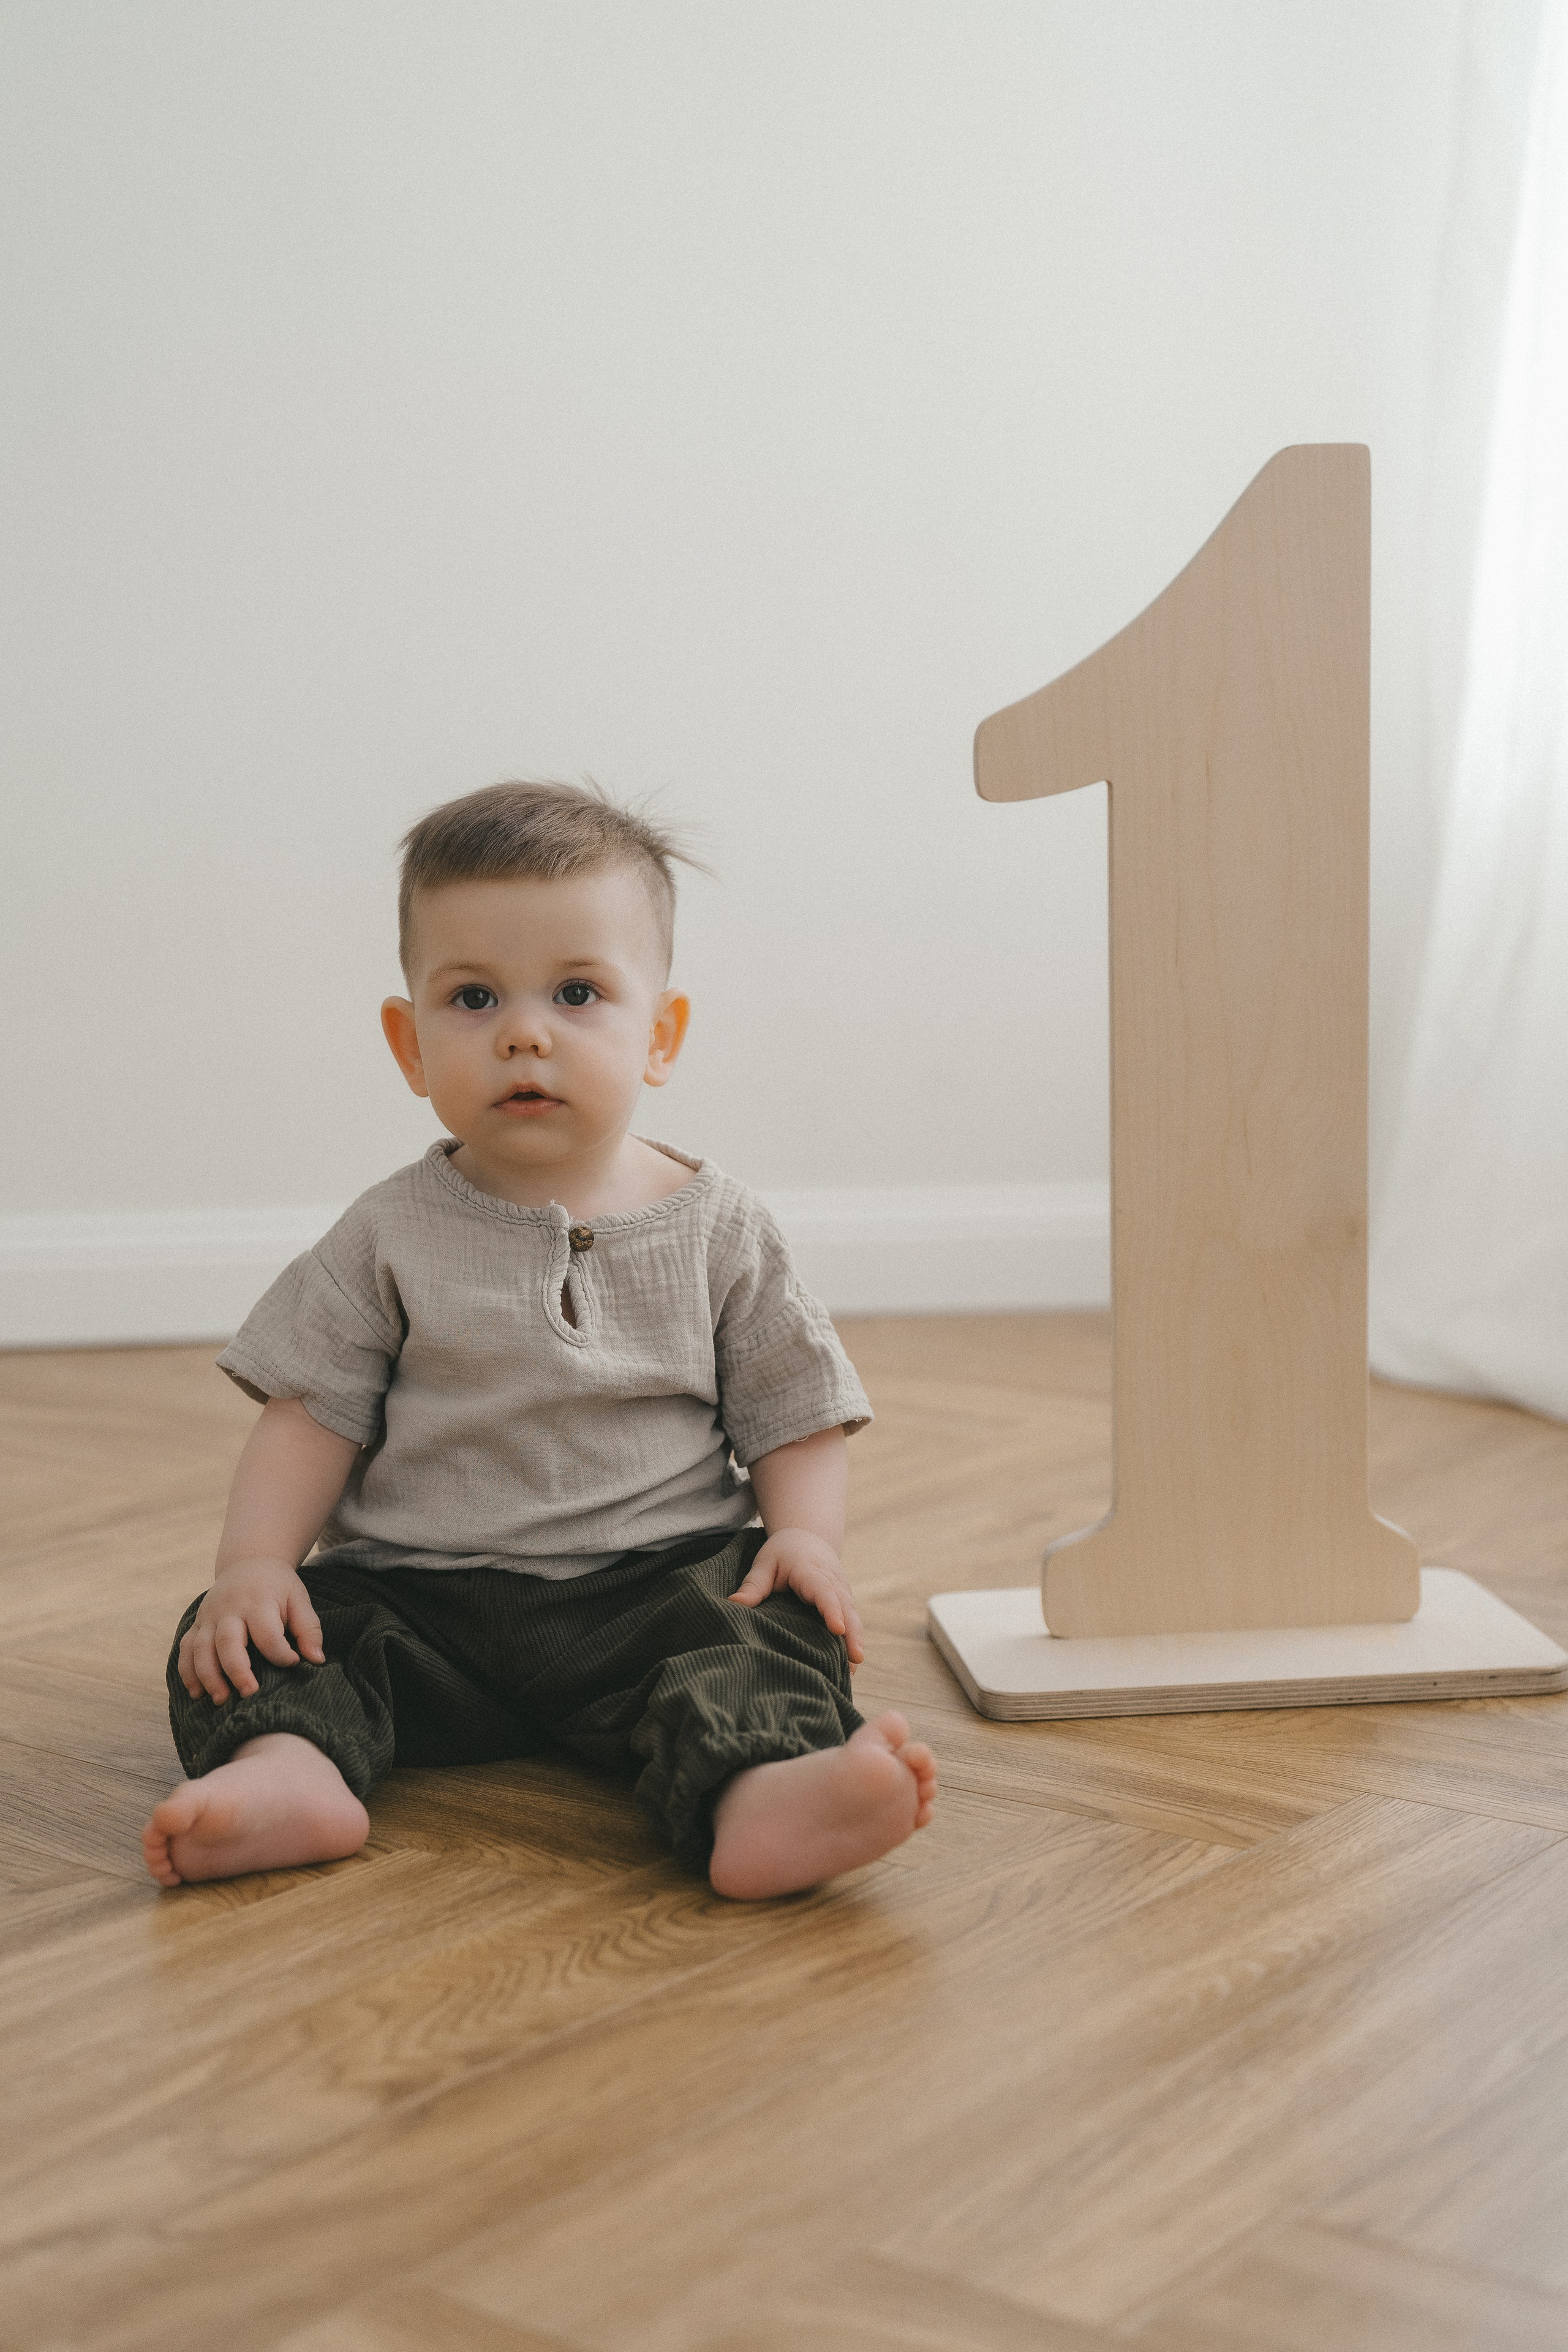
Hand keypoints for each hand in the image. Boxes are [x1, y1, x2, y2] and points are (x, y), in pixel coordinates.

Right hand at [177, 1557, 324, 1703]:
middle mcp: (229, 1609)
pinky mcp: (197, 1624)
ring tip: (221, 1700)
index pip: (267, 1633)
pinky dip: (187, 1672)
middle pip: (227, 1643)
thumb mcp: (299, 1599)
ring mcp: (209, 1617)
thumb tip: (317, 1659)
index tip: (294, 1663)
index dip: (280, 1653)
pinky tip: (196, 1692)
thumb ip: (309, 1628)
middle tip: (249, 1694)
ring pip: (200, 1648)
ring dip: (208, 1677)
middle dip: (237, 1671)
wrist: (248, 1562)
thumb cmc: (277, 1586)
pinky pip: (185, 1649)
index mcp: (258, 1602)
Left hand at [730, 1530, 864, 1667]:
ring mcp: (842, 1591)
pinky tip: (850, 1663)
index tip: (838, 1629)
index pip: (824, 1591)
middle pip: (846, 1607)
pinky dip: (853, 1638)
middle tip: (855, 1659)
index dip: (831, 1610)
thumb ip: (753, 1585)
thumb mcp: (765, 1563)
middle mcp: (832, 1581)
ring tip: (854, 1667)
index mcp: (811, 1570)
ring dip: (856, 1639)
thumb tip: (733, 1604)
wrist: (807, 1537)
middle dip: (852, 1633)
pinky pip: (851, 1620)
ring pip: (852, 1615)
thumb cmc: (782, 1553)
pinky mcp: (845, 1601)